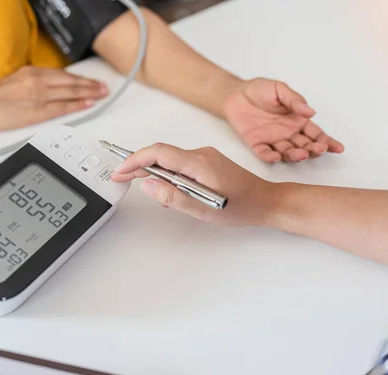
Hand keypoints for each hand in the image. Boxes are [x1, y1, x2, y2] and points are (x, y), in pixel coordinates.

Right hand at [0, 66, 107, 131]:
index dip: (81, 78)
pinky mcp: (38, 110)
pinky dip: (78, 104)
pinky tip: (88, 104)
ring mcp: (39, 96)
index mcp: (32, 73)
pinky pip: (63, 107)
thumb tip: (51, 87)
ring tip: (101, 95)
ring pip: (70, 92)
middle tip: (104, 87)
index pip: (63, 75)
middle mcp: (38, 81)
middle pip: (71, 82)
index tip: (92, 81)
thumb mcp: (16, 82)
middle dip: (90, 85)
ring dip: (89, 93)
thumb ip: (35, 82)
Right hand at [111, 143, 275, 225]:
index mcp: (200, 163)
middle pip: (162, 154)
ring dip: (156, 172)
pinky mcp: (209, 161)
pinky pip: (182, 163)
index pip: (158, 153)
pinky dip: (171, 174)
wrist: (266, 201)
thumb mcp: (204, 209)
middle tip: (123, 178)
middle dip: (140, 165)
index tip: (121, 170)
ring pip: (172, 159)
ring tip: (150, 189)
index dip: (135, 160)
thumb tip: (148, 185)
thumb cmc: (242, 206)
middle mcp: (202, 154)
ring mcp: (206, 156)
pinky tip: (171, 190)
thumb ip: (173, 197)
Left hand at [224, 78, 343, 162]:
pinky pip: (264, 153)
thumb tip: (311, 111)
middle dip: (313, 149)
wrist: (235, 93)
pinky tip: (276, 157)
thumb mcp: (279, 89)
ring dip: (295, 155)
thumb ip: (294, 100)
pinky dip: (270, 157)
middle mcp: (287, 133)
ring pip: (287, 152)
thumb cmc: (260, 90)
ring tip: (301, 154)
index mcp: (296, 120)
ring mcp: (272, 140)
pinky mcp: (257, 143)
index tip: (338, 148)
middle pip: (304, 145)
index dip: (327, 141)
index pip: (315, 133)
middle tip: (319, 149)